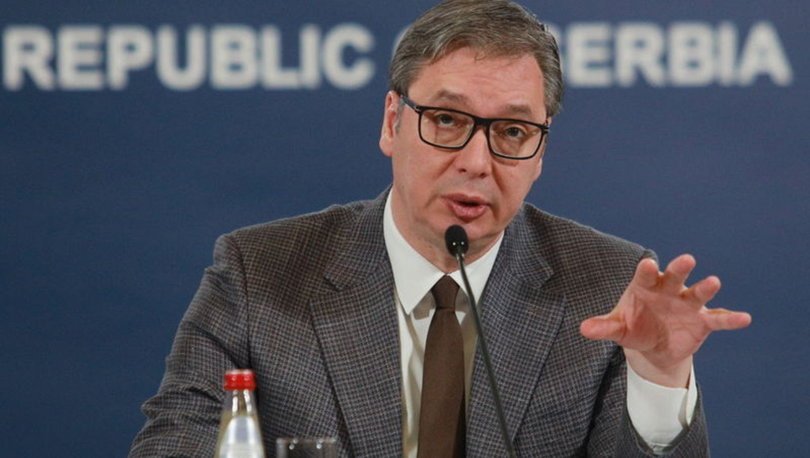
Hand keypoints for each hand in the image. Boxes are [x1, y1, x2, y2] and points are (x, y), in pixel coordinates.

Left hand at [580, 255, 751, 386]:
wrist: (653, 347)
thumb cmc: (633, 327)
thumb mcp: (618, 329)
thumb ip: (603, 327)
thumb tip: (583, 329)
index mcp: (646, 286)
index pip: (645, 274)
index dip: (647, 269)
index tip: (648, 264)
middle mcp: (669, 290)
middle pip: (675, 275)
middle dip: (680, 268)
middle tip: (686, 259)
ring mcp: (687, 304)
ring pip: (698, 293)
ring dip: (705, 288)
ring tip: (713, 282)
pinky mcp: (703, 321)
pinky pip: (719, 319)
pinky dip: (731, 319)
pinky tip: (744, 318)